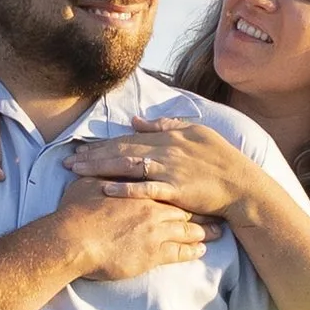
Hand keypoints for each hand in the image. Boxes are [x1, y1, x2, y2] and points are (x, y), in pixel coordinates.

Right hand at [50, 169, 216, 281]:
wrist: (73, 239)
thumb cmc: (77, 211)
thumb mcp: (88, 184)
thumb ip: (100, 174)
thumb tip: (97, 165)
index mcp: (140, 190)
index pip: (167, 184)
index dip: (183, 186)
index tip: (196, 185)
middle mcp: (153, 208)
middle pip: (184, 206)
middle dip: (201, 207)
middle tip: (215, 206)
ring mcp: (156, 232)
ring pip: (188, 229)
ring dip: (204, 230)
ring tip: (218, 232)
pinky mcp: (153, 254)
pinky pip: (180, 253)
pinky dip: (192, 251)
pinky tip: (201, 251)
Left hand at [66, 116, 254, 223]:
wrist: (241, 184)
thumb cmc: (220, 159)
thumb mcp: (196, 133)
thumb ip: (165, 125)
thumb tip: (135, 119)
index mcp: (169, 136)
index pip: (129, 137)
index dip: (103, 142)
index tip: (81, 146)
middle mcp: (166, 149)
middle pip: (122, 150)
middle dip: (93, 154)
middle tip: (67, 159)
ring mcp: (170, 169)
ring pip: (127, 166)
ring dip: (100, 167)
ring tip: (77, 171)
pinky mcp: (175, 189)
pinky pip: (145, 188)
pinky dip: (125, 188)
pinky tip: (106, 189)